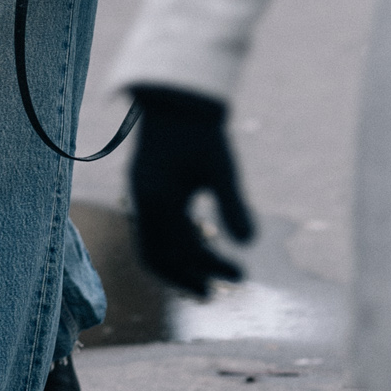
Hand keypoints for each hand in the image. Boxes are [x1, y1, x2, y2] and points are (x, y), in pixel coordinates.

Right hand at [130, 89, 255, 297]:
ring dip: (178, 262)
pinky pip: (154, 227)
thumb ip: (233, 204)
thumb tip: (250, 243)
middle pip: (156, 256)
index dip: (209, 268)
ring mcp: (141, 195)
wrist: (176, 97)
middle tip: (212, 292)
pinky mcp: (146, 187)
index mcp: (158, 200)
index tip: (239, 276)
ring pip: (153, 243)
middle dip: (183, 277)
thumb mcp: (221, 166)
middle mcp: (143, 202)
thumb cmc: (201, 130)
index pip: (181, 250)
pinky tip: (199, 239)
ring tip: (207, 274)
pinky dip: (174, 242)